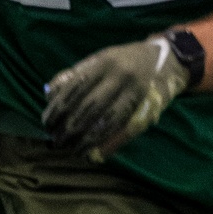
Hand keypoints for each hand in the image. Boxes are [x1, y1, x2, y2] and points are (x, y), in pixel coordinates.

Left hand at [42, 36, 191, 159]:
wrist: (166, 59)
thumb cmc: (124, 61)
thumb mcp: (100, 59)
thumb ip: (75, 75)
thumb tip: (49, 94)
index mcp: (104, 61)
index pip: (74, 88)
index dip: (58, 108)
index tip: (46, 122)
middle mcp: (120, 76)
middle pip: (89, 107)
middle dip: (70, 128)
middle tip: (56, 141)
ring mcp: (135, 93)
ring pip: (106, 122)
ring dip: (86, 140)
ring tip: (72, 149)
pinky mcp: (147, 108)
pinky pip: (125, 130)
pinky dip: (108, 145)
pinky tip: (94, 153)